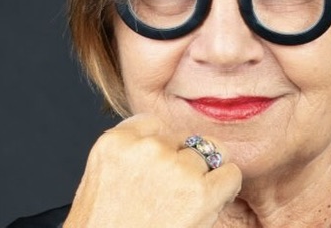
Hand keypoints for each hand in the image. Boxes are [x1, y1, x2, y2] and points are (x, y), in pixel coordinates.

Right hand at [63, 114, 241, 227]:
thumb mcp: (101, 182)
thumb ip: (128, 156)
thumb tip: (159, 148)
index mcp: (114, 143)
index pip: (152, 124)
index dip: (162, 148)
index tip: (160, 168)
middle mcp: (145, 148)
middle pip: (182, 138)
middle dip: (183, 161)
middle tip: (175, 193)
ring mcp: (174, 167)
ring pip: (210, 153)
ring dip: (206, 175)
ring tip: (190, 202)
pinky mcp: (200, 191)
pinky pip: (230, 174)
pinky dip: (227, 189)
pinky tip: (211, 205)